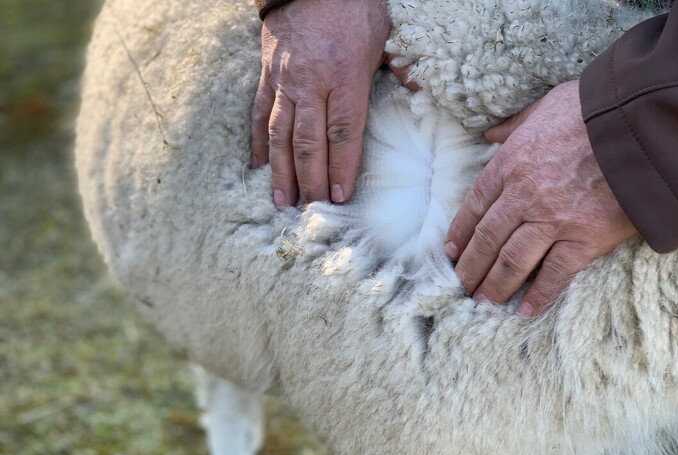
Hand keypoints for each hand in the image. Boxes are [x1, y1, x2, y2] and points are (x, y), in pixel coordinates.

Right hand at [251, 0, 390, 205]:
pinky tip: (258, 166)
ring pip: (280, 133)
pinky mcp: (266, 74)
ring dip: (281, 170)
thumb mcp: (386, 32)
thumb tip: (418, 93)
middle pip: (309, 142)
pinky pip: (259, 112)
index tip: (340, 197)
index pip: (343, 133)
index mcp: (344, 76)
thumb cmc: (354, 7)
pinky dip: (258, 141)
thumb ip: (399, 67)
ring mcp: (284, 80)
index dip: (341, 167)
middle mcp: (311, 83)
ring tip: (282, 200)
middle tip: (311, 209)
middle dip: (310, 179)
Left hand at [444, 81, 637, 316]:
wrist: (640, 125)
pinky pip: (555, 273)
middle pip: (487, 239)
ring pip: (513, 261)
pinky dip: (539, 294)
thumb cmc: (592, 110)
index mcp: (510, 165)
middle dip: (471, 266)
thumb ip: (515, 124)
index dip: (460, 232)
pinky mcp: (584, 239)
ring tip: (482, 301)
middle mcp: (524, 197)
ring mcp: (552, 220)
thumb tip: (491, 133)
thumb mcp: (545, 106)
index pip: (475, 206)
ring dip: (495, 284)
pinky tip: (524, 310)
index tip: (450, 252)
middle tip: (461, 285)